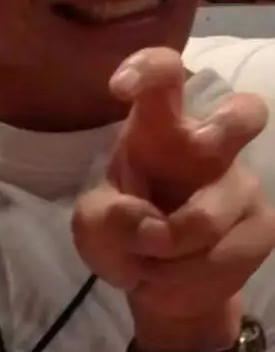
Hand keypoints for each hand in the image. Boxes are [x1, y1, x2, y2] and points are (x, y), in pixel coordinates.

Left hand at [73, 47, 274, 348]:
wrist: (159, 282)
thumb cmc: (121, 232)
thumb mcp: (93, 228)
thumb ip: (106, 221)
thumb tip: (144, 224)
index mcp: (157, 127)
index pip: (163, 76)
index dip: (147, 69)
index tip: (120, 87)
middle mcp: (208, 146)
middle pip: (244, 112)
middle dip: (229, 126)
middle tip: (202, 148)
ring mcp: (239, 184)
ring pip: (207, 219)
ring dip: (167, 254)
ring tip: (149, 260)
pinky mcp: (261, 223)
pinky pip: (224, 255)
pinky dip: (189, 276)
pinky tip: (177, 273)